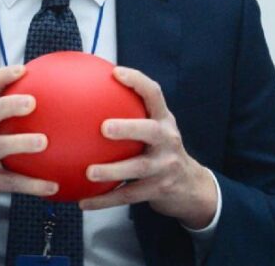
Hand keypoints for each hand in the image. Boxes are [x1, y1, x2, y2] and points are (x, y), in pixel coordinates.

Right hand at [0, 65, 57, 233]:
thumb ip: (4, 119)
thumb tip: (46, 99)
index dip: (0, 77)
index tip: (22, 69)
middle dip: (8, 104)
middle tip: (32, 102)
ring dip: (21, 143)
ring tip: (44, 142)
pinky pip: (10, 183)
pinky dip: (32, 184)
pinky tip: (53, 186)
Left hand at [78, 66, 217, 229]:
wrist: (190, 186)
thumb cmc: (161, 150)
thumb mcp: (155, 128)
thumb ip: (131, 113)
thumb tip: (88, 91)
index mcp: (164, 120)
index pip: (154, 94)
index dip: (137, 81)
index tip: (116, 72)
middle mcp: (167, 140)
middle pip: (150, 131)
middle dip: (128, 128)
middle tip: (104, 128)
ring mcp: (165, 166)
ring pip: (138, 168)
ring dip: (112, 170)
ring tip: (89, 172)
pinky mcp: (158, 190)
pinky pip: (128, 195)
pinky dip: (105, 199)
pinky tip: (84, 201)